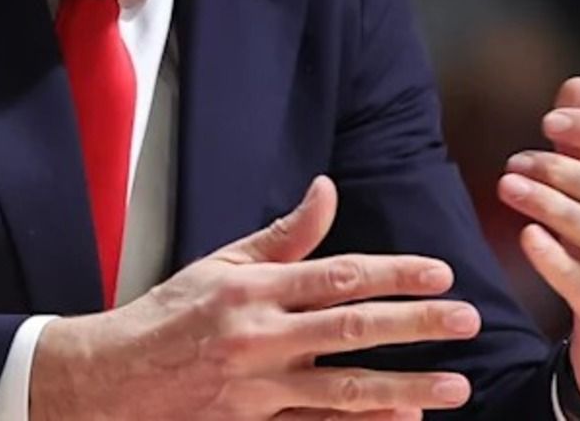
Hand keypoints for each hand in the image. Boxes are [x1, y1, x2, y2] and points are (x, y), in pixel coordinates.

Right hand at [30, 176, 480, 420]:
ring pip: (345, 390)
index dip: (394, 274)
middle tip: (467, 319)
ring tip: (456, 386)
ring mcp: (257, 391)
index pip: (338, 276)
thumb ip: (284, 235)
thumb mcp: (222, 264)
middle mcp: (258, 338)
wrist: (112, 381)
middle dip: (416, 325)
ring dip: (406, 388)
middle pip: (351, 330)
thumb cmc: (172, 315)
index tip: (441, 273)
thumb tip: (327, 189)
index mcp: (253, 290)